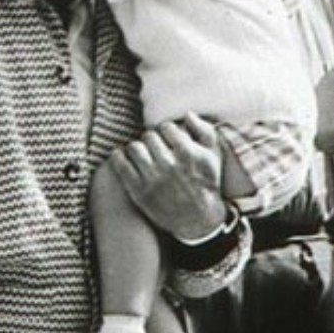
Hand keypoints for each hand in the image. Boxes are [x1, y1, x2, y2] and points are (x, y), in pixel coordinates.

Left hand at [111, 112, 229, 240]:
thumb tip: (187, 114)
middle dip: (154, 140)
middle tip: (157, 149)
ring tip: (144, 155)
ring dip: (138, 149)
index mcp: (187, 153)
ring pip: (134, 147)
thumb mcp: (214, 156)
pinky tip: (124, 157)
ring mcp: (151, 178)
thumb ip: (205, 130)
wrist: (197, 219)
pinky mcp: (138, 190)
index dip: (169, 132)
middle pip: (149, 136)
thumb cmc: (207, 183)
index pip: (167, 127)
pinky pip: (120, 164)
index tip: (170, 140)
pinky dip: (119, 157)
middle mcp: (168, 165)